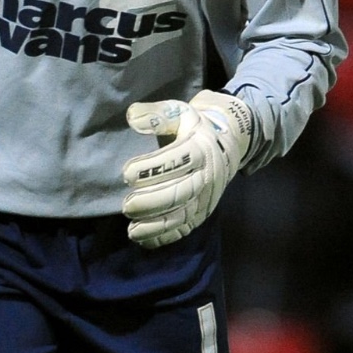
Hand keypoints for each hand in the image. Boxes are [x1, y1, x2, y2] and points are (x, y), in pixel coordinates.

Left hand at [121, 89, 252, 247]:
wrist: (225, 146)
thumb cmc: (193, 129)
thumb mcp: (179, 113)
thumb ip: (156, 114)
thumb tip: (132, 116)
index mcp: (200, 148)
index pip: (178, 159)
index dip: (152, 168)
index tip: (127, 173)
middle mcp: (206, 176)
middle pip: (181, 193)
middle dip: (152, 202)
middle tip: (127, 206)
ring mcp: (206, 198)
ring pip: (182, 216)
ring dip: (156, 225)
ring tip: (131, 230)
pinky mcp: (202, 214)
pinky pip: (184, 229)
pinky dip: (164, 237)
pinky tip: (143, 239)